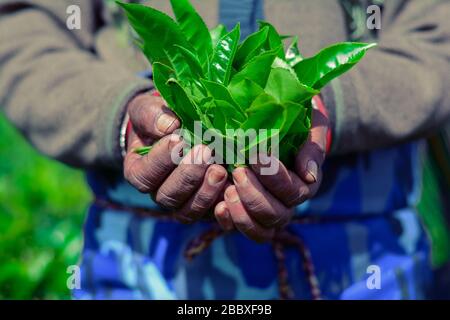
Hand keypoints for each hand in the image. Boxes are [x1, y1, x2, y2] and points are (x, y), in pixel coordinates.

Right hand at [123, 93, 227, 221]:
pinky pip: (213, 215)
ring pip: (189, 210)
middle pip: (168, 196)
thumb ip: (151, 116)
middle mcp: (159, 193)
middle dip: (187, 175)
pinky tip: (233, 189)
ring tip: (220, 169)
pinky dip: (223, 207)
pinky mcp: (207, 207)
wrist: (183, 127)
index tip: (178, 139)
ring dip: (205, 192)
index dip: (160, 160)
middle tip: (204, 152)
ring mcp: (184, 203)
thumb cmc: (161, 118)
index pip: (144, 176)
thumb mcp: (148, 109)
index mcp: (139, 172)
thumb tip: (169, 126)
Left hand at [214, 107, 328, 241]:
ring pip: (260, 230)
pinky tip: (219, 206)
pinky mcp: (244, 213)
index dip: (275, 178)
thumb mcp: (312, 127)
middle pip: (276, 215)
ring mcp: (265, 212)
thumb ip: (313, 147)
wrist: (277, 123)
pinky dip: (229, 221)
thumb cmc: (298, 124)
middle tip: (238, 172)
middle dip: (255, 196)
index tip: (257, 156)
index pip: (293, 192)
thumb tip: (308, 175)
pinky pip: (240, 229)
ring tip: (228, 189)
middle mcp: (286, 204)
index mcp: (304, 185)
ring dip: (243, 213)